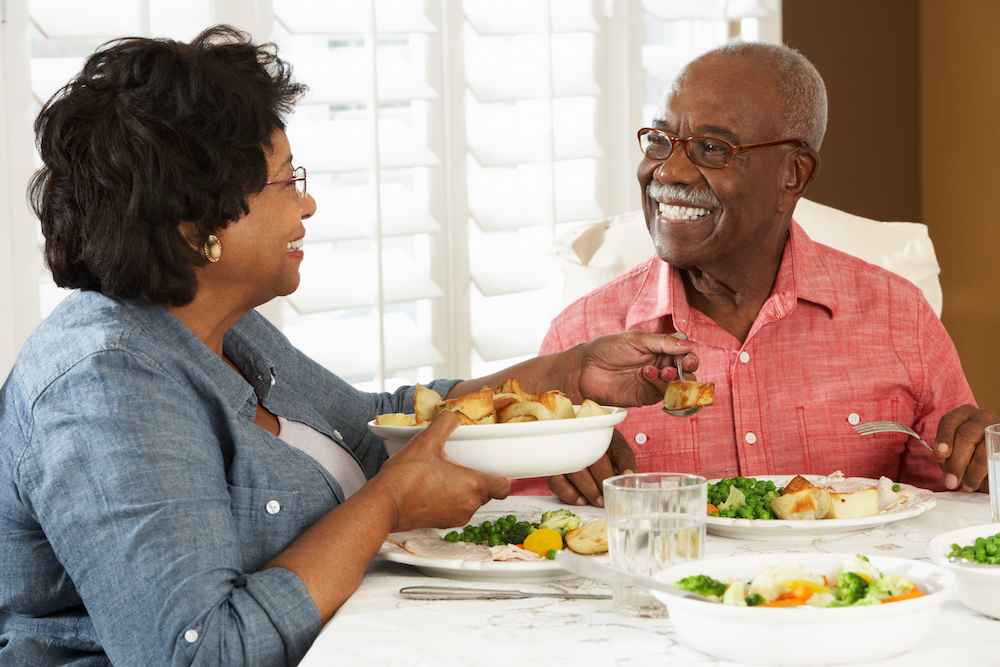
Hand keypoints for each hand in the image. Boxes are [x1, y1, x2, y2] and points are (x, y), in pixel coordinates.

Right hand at [378, 411, 510, 530]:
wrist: (384, 505)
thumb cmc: (405, 478)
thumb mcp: (426, 442)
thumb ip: (444, 424)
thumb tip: (451, 415)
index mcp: (472, 485)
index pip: (503, 486)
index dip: (499, 475)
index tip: (489, 466)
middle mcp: (468, 505)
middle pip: (487, 493)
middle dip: (478, 479)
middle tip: (462, 464)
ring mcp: (456, 518)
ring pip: (471, 502)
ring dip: (464, 490)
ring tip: (445, 474)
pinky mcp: (442, 524)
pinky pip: (456, 510)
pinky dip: (451, 500)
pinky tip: (434, 487)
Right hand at [546, 430, 636, 506]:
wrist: (581, 452)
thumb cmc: (604, 456)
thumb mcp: (618, 457)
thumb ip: (626, 467)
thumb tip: (631, 480)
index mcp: (607, 438)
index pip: (618, 450)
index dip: (624, 463)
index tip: (628, 476)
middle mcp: (585, 442)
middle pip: (593, 459)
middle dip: (603, 479)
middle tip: (610, 495)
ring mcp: (567, 454)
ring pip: (574, 470)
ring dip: (588, 488)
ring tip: (599, 501)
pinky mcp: (555, 468)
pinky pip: (556, 481)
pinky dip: (569, 493)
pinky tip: (581, 500)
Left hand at [573, 330, 699, 406]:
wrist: (585, 369)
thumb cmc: (607, 349)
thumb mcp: (636, 340)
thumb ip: (663, 343)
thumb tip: (689, 344)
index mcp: (660, 350)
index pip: (684, 354)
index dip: (689, 357)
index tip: (688, 358)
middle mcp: (660, 366)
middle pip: (686, 372)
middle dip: (687, 371)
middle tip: (682, 367)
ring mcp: (653, 382)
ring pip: (676, 386)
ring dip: (673, 379)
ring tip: (661, 371)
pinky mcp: (645, 396)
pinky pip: (660, 394)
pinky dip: (657, 385)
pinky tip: (645, 375)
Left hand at [934, 404, 998, 491]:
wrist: (989, 446)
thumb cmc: (966, 448)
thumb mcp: (954, 446)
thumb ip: (947, 455)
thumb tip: (948, 475)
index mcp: (962, 414)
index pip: (949, 422)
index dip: (944, 438)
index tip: (940, 454)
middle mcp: (981, 417)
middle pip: (966, 435)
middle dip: (957, 461)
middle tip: (951, 481)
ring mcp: (996, 429)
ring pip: (984, 449)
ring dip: (973, 471)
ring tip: (967, 485)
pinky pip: (996, 458)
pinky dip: (987, 473)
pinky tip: (981, 482)